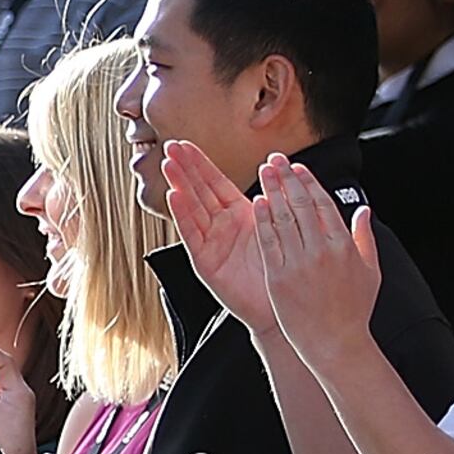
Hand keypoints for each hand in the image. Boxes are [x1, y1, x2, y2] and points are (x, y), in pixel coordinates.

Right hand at [157, 141, 278, 334]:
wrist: (284, 308)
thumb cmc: (286, 272)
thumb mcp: (286, 227)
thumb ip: (280, 199)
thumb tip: (281, 166)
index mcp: (241, 215)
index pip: (216, 183)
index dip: (200, 163)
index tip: (186, 144)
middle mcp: (222, 228)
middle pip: (199, 191)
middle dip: (184, 168)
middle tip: (169, 147)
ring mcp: (212, 244)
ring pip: (192, 209)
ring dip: (179, 186)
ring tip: (167, 165)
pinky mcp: (206, 263)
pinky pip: (193, 235)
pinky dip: (183, 216)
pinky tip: (174, 197)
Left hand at [248, 150, 381, 358]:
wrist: (334, 342)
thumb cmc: (353, 309)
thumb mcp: (370, 270)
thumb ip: (365, 237)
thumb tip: (363, 211)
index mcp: (344, 245)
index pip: (323, 205)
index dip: (309, 183)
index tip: (298, 168)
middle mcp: (322, 250)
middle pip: (302, 206)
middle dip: (287, 179)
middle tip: (274, 160)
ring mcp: (299, 263)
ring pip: (284, 220)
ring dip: (273, 193)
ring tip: (263, 174)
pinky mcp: (279, 278)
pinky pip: (269, 243)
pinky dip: (264, 222)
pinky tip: (257, 204)